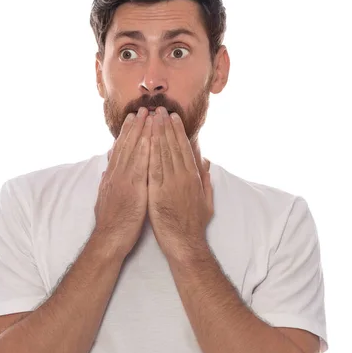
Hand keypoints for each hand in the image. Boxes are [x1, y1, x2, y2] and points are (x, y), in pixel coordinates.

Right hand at [93, 107, 152, 260]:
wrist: (110, 239)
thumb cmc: (111, 222)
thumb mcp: (105, 197)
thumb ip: (107, 180)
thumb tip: (107, 167)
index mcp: (112, 176)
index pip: (121, 149)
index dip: (128, 132)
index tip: (134, 118)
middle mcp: (117, 174)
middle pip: (127, 145)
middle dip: (136, 126)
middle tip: (143, 109)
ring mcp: (124, 179)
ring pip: (134, 150)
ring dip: (141, 131)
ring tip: (148, 116)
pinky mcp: (133, 188)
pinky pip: (141, 164)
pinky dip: (146, 150)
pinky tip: (152, 138)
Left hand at [147, 107, 213, 257]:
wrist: (185, 243)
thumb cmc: (195, 224)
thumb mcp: (207, 200)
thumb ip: (206, 179)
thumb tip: (205, 162)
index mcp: (193, 176)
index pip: (184, 148)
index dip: (177, 131)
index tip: (172, 118)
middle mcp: (182, 176)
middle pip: (172, 145)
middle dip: (165, 126)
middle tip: (159, 109)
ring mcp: (170, 182)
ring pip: (162, 152)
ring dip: (156, 133)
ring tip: (151, 117)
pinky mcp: (158, 190)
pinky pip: (152, 166)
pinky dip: (149, 151)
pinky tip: (145, 139)